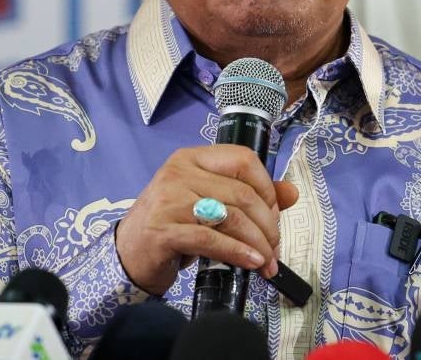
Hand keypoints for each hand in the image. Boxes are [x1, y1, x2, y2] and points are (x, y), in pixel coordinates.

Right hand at [115, 145, 298, 294]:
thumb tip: (292, 192)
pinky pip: (212, 239)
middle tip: (274, 248)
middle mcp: (179, 172)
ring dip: (257, 243)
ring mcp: (169, 200)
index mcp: (192, 157)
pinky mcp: (164, 230)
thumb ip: (250, 194)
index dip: (267, 187)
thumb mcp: (210, 202)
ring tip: (267, 262)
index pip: (243, 159)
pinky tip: (251, 263)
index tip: (275, 214)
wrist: (129, 253)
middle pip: (241, 193)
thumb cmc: (173, 224)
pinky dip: (238, 253)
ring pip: (230, 217)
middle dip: (267, 225)